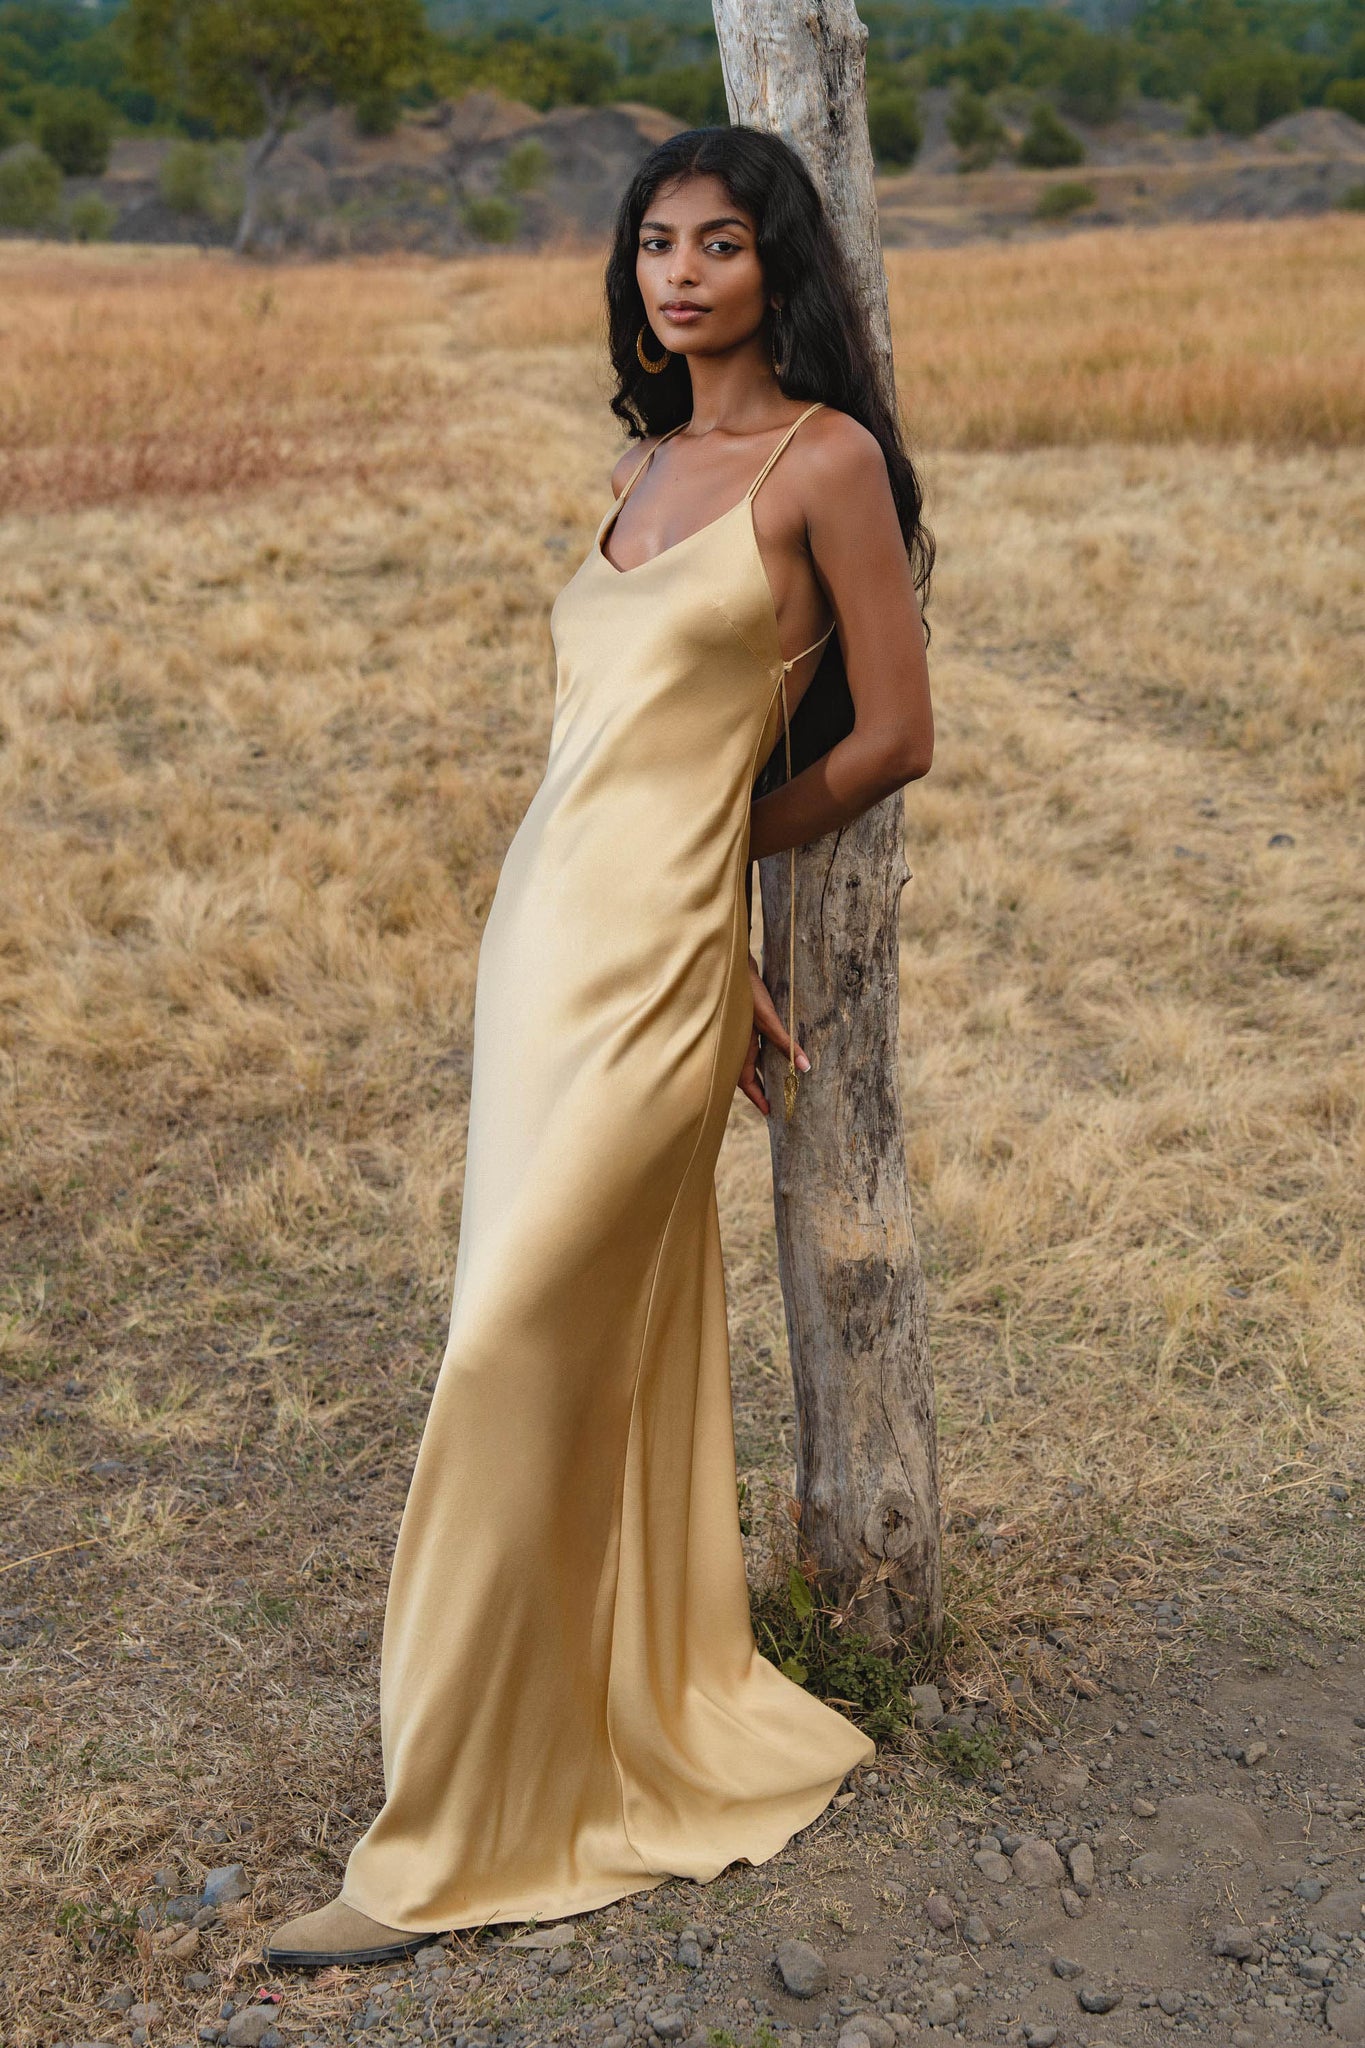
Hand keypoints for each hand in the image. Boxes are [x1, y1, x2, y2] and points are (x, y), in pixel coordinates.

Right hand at [737, 952, 810, 1116]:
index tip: (770, 1112)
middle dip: (759, 1087)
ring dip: (761, 1069)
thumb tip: (804, 1067)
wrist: (730, 966)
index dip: (758, 1099)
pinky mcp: (743, 1020)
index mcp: (740, 1049)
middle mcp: (737, 1044)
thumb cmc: (747, 993)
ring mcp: (739, 1033)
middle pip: (747, 1073)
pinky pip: (752, 1043)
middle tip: (773, 1100)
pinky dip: (761, 1051)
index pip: (747, 1083)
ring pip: (749, 1058)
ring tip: (775, 1078)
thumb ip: (785, 1043)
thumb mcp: (769, 1020)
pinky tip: (771, 1047)